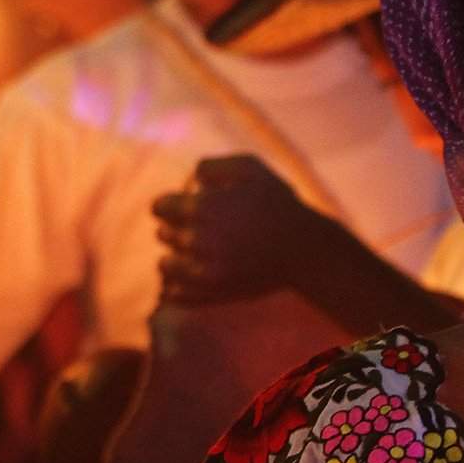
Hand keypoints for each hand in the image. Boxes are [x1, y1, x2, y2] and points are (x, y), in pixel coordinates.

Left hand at [151, 154, 327, 303]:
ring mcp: (203, 272)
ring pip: (165, 266)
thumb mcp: (250, 168)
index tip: (185, 207)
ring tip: (195, 253)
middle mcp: (197, 241)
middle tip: (202, 229)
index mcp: (202, 208)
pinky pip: (174, 294)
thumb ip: (212, 167)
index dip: (170, 205)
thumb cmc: (277, 204)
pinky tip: (192, 276)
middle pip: (163, 234)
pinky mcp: (211, 295)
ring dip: (174, 258)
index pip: (159, 208)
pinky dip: (176, 286)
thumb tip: (189, 181)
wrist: (304, 249)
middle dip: (177, 229)